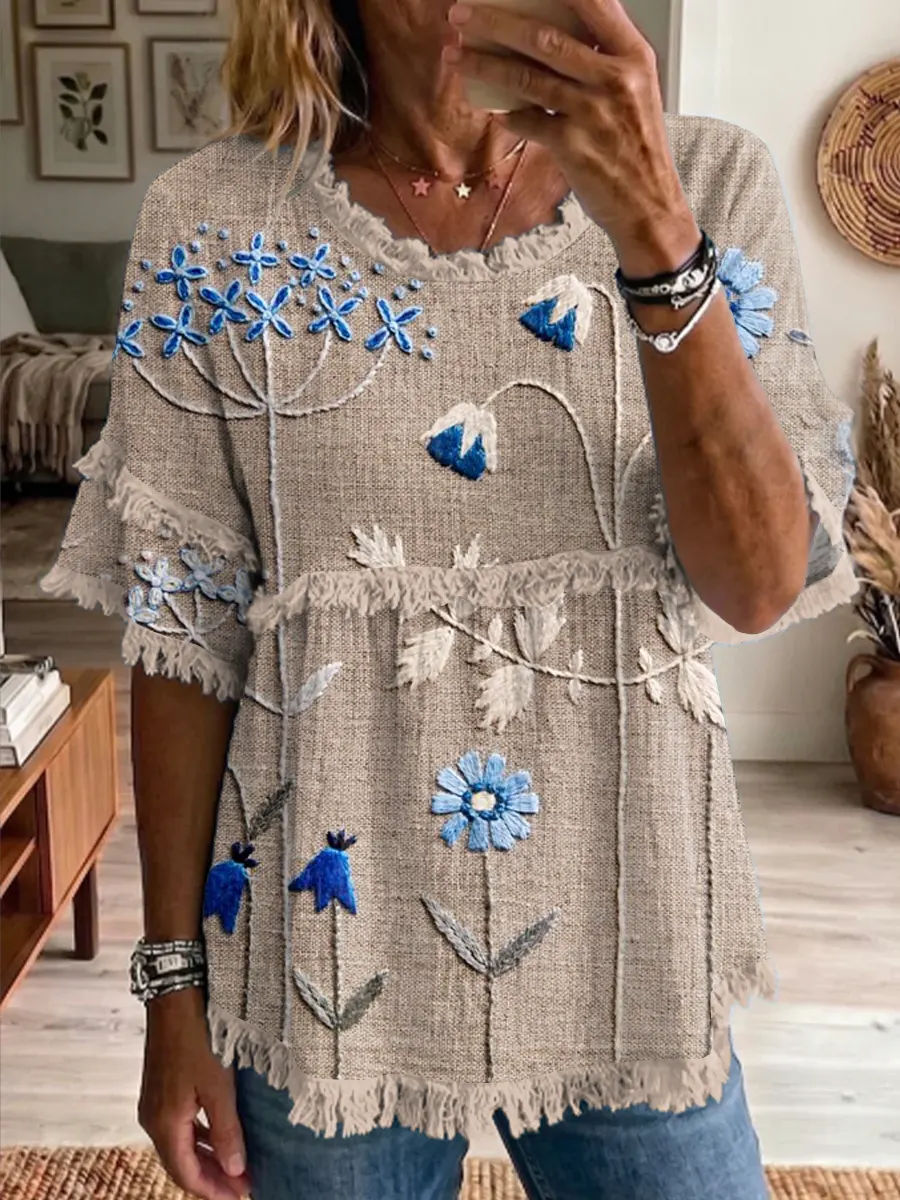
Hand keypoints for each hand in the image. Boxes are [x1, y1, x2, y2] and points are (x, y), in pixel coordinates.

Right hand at [139, 987, 250, 1199]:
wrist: (175, 996)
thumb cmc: (198, 1038)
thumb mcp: (218, 1086)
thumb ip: (227, 1130)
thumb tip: (234, 1170)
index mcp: (165, 1124)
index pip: (186, 1175)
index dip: (214, 1190)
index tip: (242, 1196)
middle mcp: (153, 1119)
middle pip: (182, 1163)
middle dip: (212, 1178)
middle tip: (244, 1184)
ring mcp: (155, 1102)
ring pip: (181, 1144)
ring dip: (208, 1157)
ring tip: (237, 1164)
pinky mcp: (161, 1087)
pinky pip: (180, 1124)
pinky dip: (201, 1136)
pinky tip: (220, 1134)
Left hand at [443, 0, 700, 274]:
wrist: (649, 206)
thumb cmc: (637, 147)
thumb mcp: (636, 91)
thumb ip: (605, 59)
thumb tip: (552, 35)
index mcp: (633, 56)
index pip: (594, 1)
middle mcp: (614, 78)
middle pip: (544, 36)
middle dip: (494, 21)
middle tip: (461, 13)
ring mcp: (592, 112)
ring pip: (525, 77)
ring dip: (483, 64)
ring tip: (455, 55)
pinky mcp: (572, 146)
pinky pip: (526, 121)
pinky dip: (507, 114)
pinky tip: (495, 109)